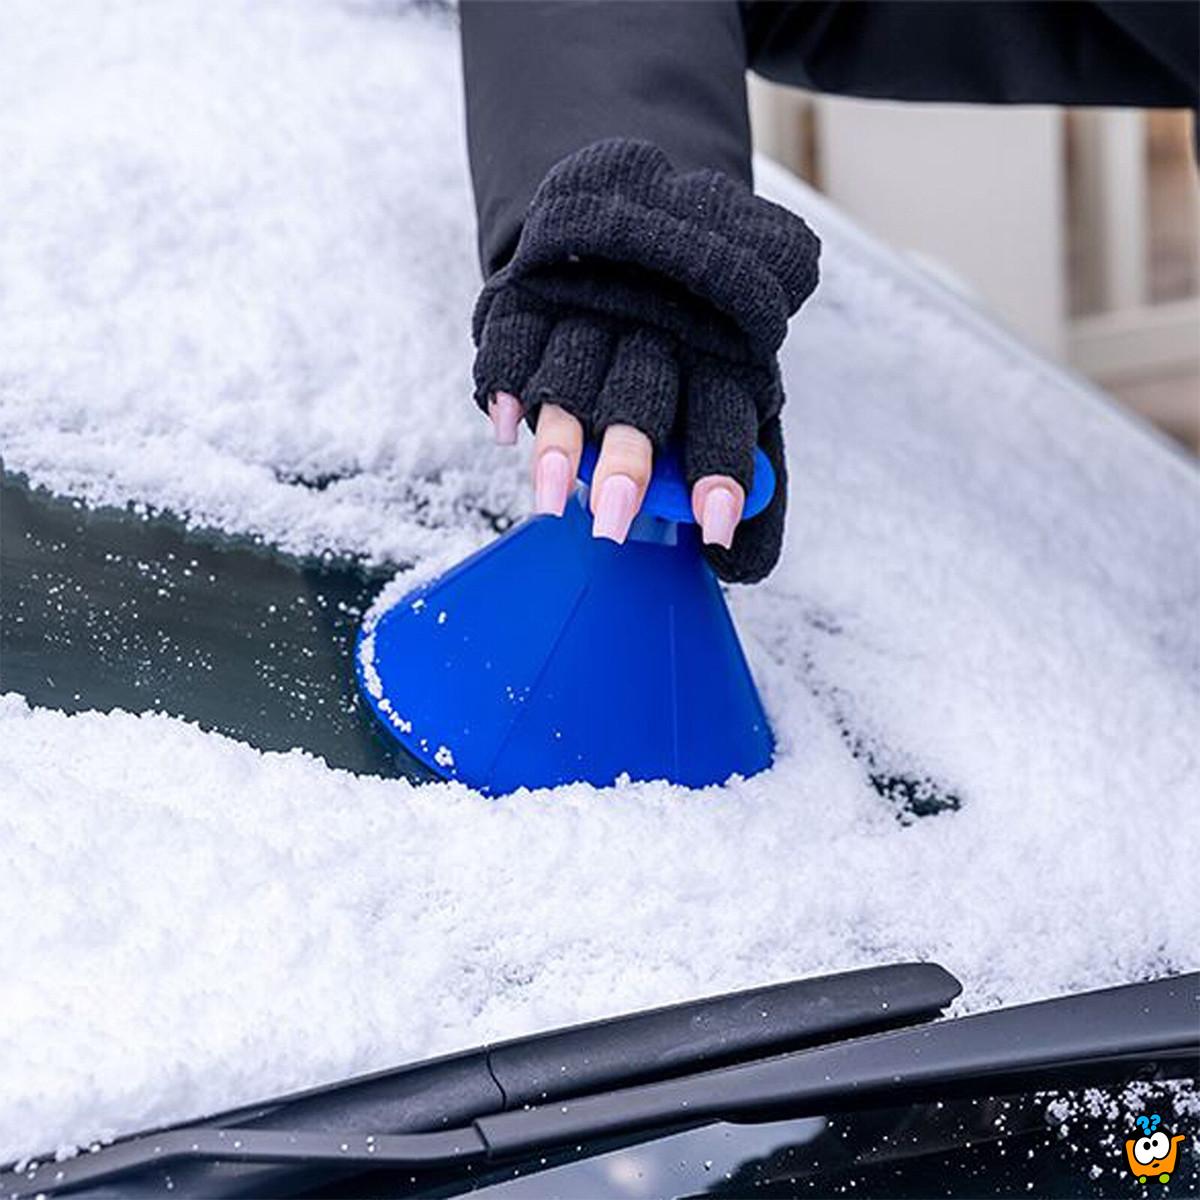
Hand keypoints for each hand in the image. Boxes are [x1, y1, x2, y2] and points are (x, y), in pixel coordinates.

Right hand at [473, 139, 818, 580]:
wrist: (634, 218)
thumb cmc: (691, 340)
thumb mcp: (730, 383)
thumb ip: (740, 461)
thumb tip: (742, 558)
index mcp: (718, 348)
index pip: (723, 411)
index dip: (719, 469)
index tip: (716, 525)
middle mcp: (656, 322)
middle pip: (641, 394)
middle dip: (627, 459)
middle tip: (613, 519)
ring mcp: (592, 302)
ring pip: (571, 372)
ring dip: (560, 438)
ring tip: (551, 498)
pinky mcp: (537, 289)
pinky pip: (514, 335)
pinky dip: (505, 381)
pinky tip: (505, 427)